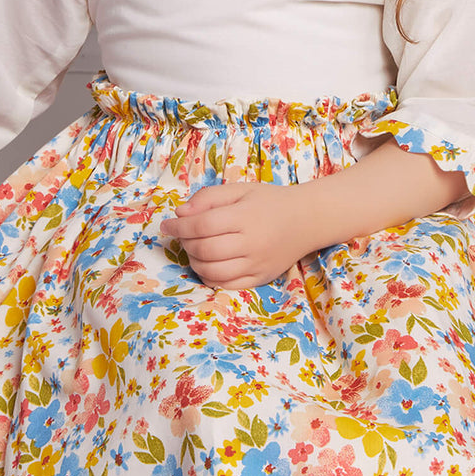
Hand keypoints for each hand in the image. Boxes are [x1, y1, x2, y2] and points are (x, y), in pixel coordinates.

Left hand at [159, 181, 312, 289]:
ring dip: (194, 262)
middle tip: (183, 235)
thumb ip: (209, 198)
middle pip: (205, 249)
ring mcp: (257, 264)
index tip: (167, 224)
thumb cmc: (270, 202)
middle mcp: (252, 242)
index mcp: (246, 216)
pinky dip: (210, 277)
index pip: (202, 225)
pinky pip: (226, 285)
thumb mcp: (240, 190)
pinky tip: (208, 264)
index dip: (179, 226)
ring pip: (213, 271)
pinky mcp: (261, 278)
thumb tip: (180, 213)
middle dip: (186, 243)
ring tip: (195, 249)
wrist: (307, 220)